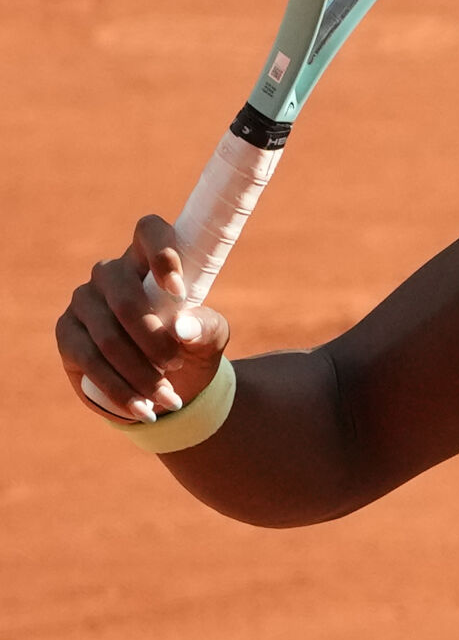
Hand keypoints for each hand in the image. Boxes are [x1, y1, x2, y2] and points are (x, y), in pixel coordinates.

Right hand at [56, 215, 230, 423]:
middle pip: (124, 295)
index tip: (179, 290)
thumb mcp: (211, 337)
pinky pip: (89, 360)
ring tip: (169, 397)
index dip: (161, 252)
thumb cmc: (192, 346)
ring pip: (108, 335)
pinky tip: (144, 409)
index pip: (148, 230)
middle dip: (153, 337)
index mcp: (149, 259)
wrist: (172, 383)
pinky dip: (120, 389)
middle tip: (177, 362)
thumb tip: (181, 328)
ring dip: (141, 371)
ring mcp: (84, 302)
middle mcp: (111, 274)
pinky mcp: (67, 334)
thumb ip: (206, 327)